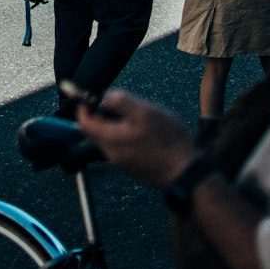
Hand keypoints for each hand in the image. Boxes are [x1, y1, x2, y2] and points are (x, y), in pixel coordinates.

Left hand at [77, 90, 194, 185]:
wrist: (186, 172)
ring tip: (142, 119)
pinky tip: (148, 134)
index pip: (84, 123)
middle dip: (106, 114)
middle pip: (97, 131)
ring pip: (112, 138)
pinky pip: (123, 148)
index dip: (84, 107)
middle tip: (126, 105)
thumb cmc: (167, 140)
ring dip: (119, 125)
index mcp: (111, 140)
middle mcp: (112, 155)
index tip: (92, 96)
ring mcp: (123, 164)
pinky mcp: (134, 169)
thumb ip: (120, 101)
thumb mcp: (144, 111)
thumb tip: (103, 97)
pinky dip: (128, 136)